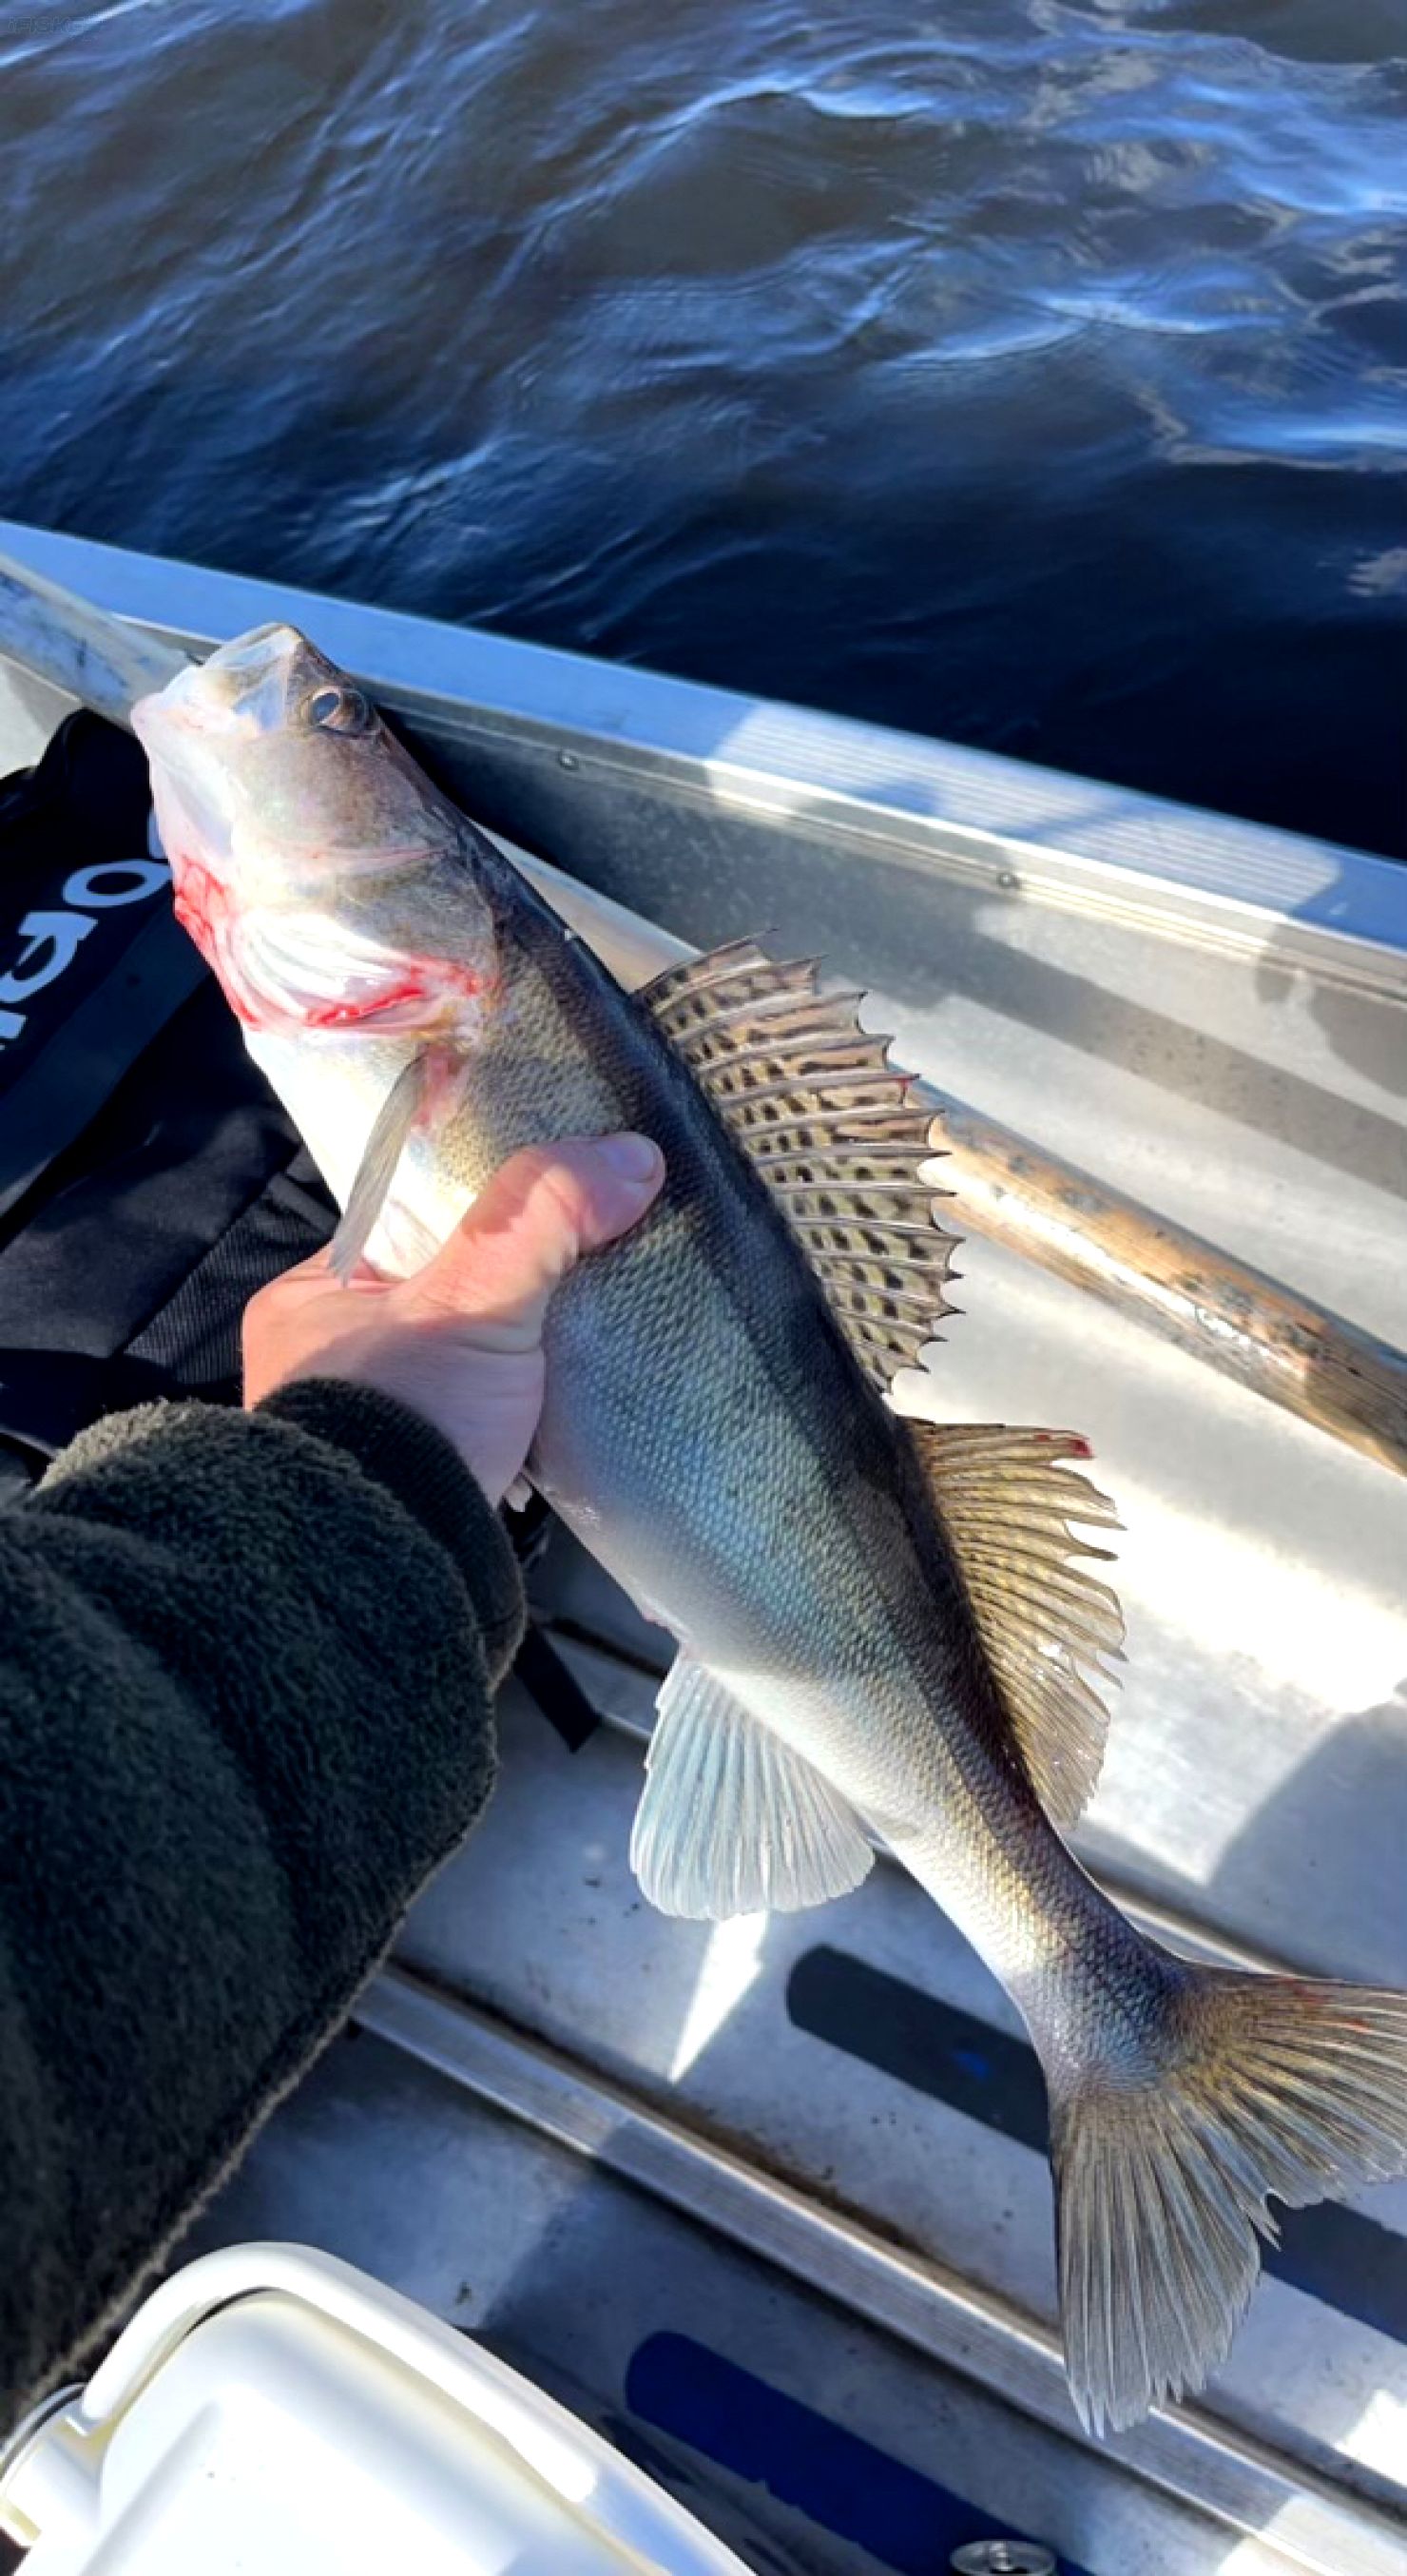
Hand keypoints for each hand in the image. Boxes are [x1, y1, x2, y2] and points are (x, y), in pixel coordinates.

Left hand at [242, 1133, 663, 1503]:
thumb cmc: (406, 1419)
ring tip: (601, 1333)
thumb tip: (633, 1155)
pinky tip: (575, 1403)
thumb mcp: (473, 1300)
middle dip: (517, 1287)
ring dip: (529, 1357)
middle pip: (447, 1292)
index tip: (559, 1197)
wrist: (387, 1577)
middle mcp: (326, 1360)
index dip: (485, 1206)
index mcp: (311, 1297)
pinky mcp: (419, 1483)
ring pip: (469, 1362)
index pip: (410, 1223)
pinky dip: (529, 1412)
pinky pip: (485, 1423)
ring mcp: (371, 1428)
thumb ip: (541, 1217)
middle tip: (594, 1265)